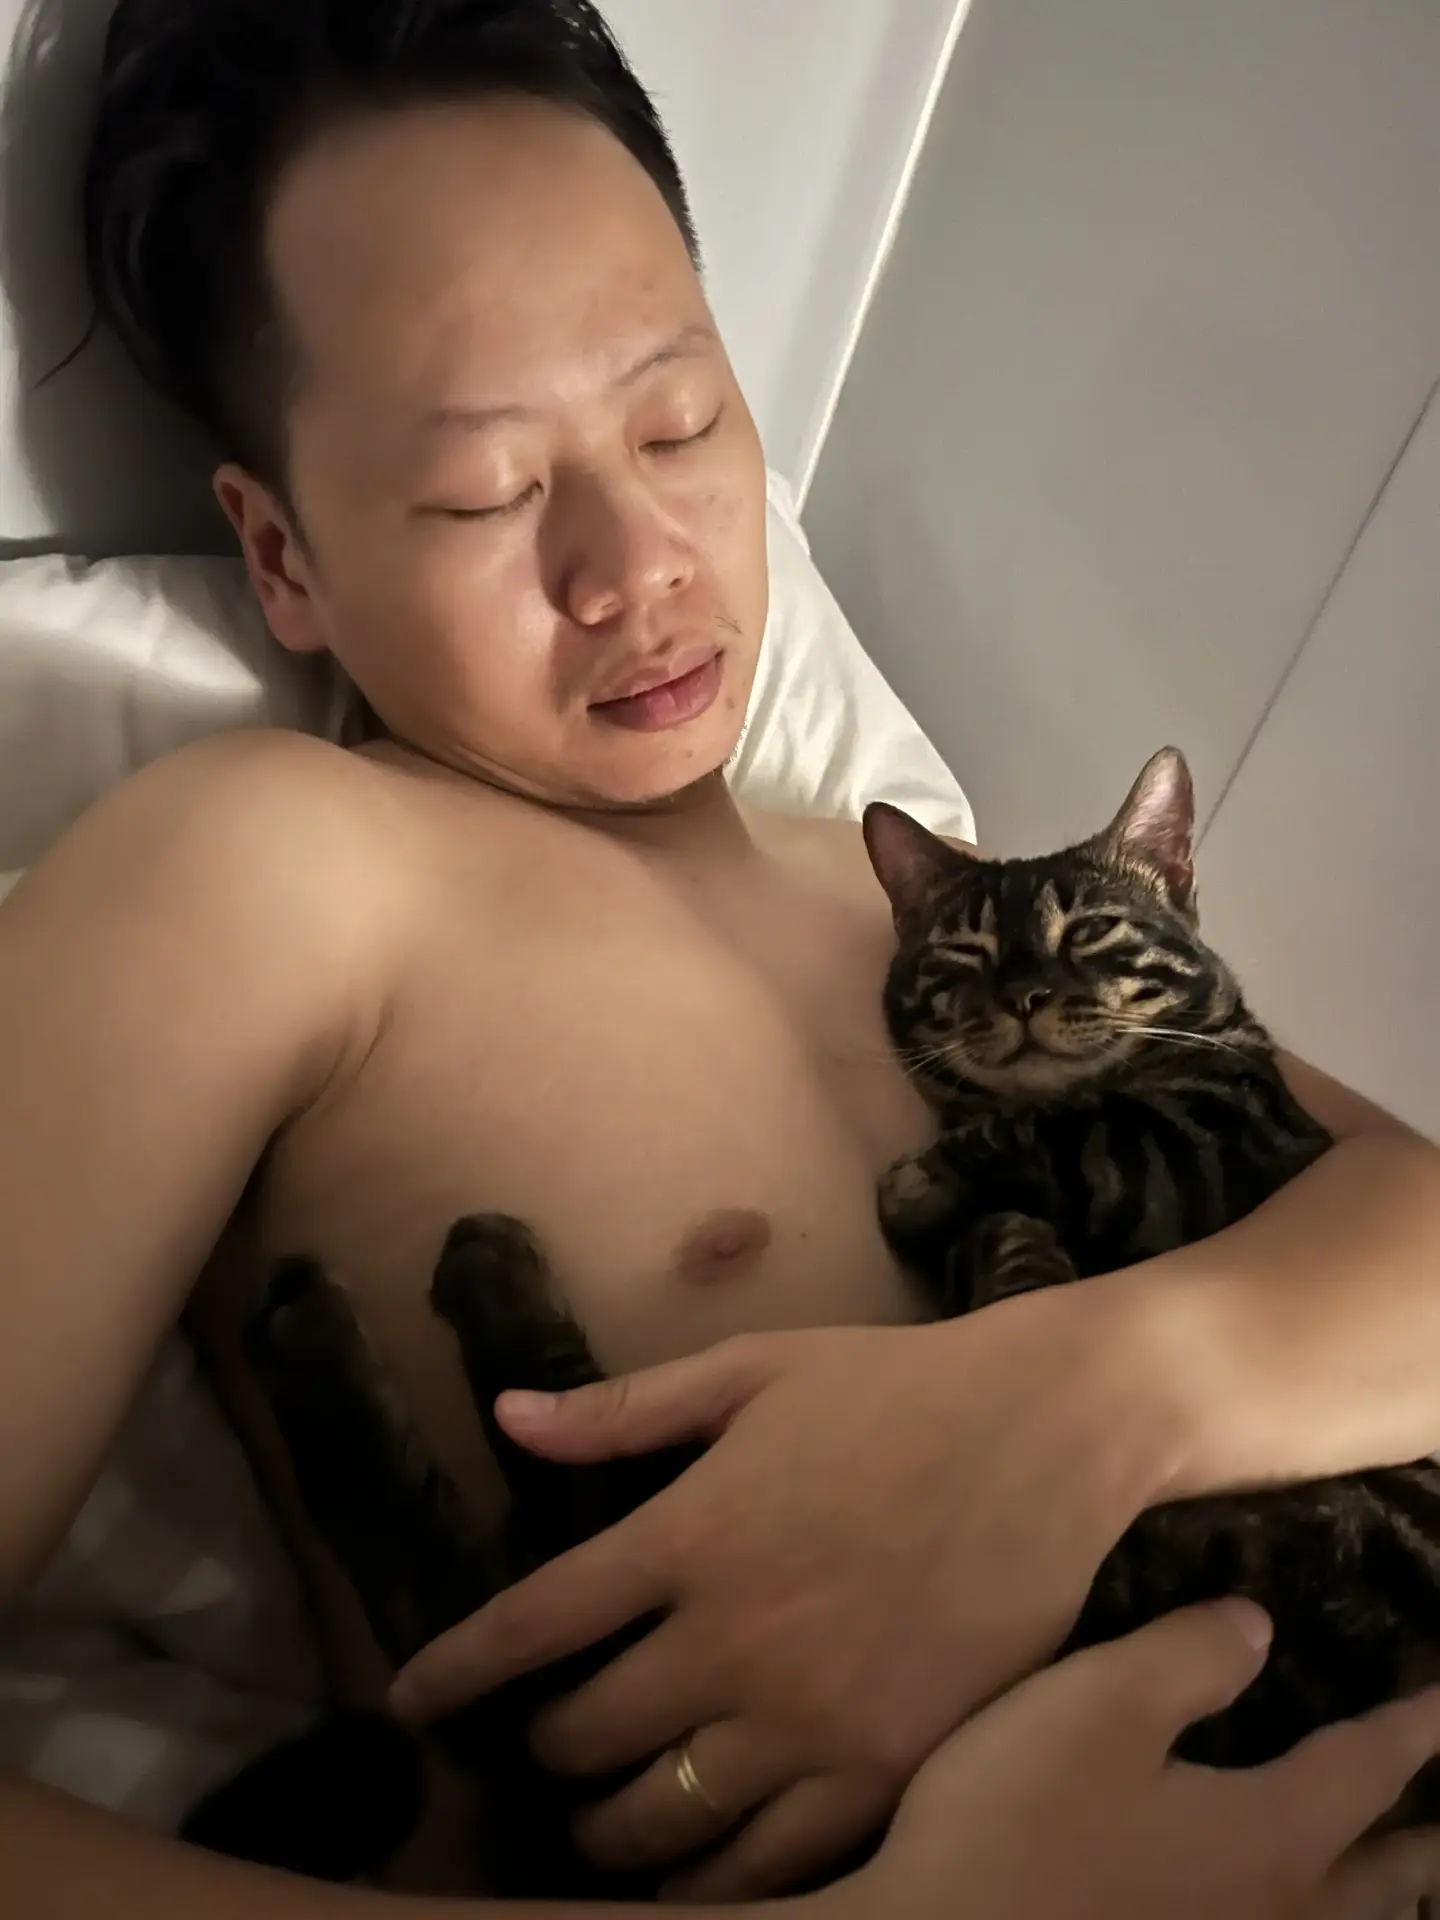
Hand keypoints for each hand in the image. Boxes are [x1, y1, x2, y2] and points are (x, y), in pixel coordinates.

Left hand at [392, 1289, 1185, 1897]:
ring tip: (602, 1823)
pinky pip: (772, 1866)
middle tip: (545, 1748)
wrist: (1050, 1433)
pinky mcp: (885, 1771)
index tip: (411, 1705)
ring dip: (609, 1832)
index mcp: (690, 1534)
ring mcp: (811, 1719)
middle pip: (586, 1738)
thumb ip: (622, 1410)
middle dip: (545, 1753)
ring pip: (664, 1821)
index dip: (457, 1672)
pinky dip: (714, 1884)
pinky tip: (695, 1877)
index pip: (532, 1625)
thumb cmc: (894, 1388)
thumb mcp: (750, 1371)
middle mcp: (733, 1639)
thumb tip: (506, 1415)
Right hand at [821, 1600, 1439, 1919]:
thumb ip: (1188, 1657)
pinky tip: (1286, 1911)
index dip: (1414, 1723)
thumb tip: (1259, 1626)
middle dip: (1423, 1829)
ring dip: (1383, 1890)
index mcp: (1270, 1835)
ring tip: (1395, 1867)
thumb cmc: (1019, 1824)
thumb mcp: (1097, 1706)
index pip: (1366, 1767)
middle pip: (1384, 1872)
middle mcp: (1275, 1911)